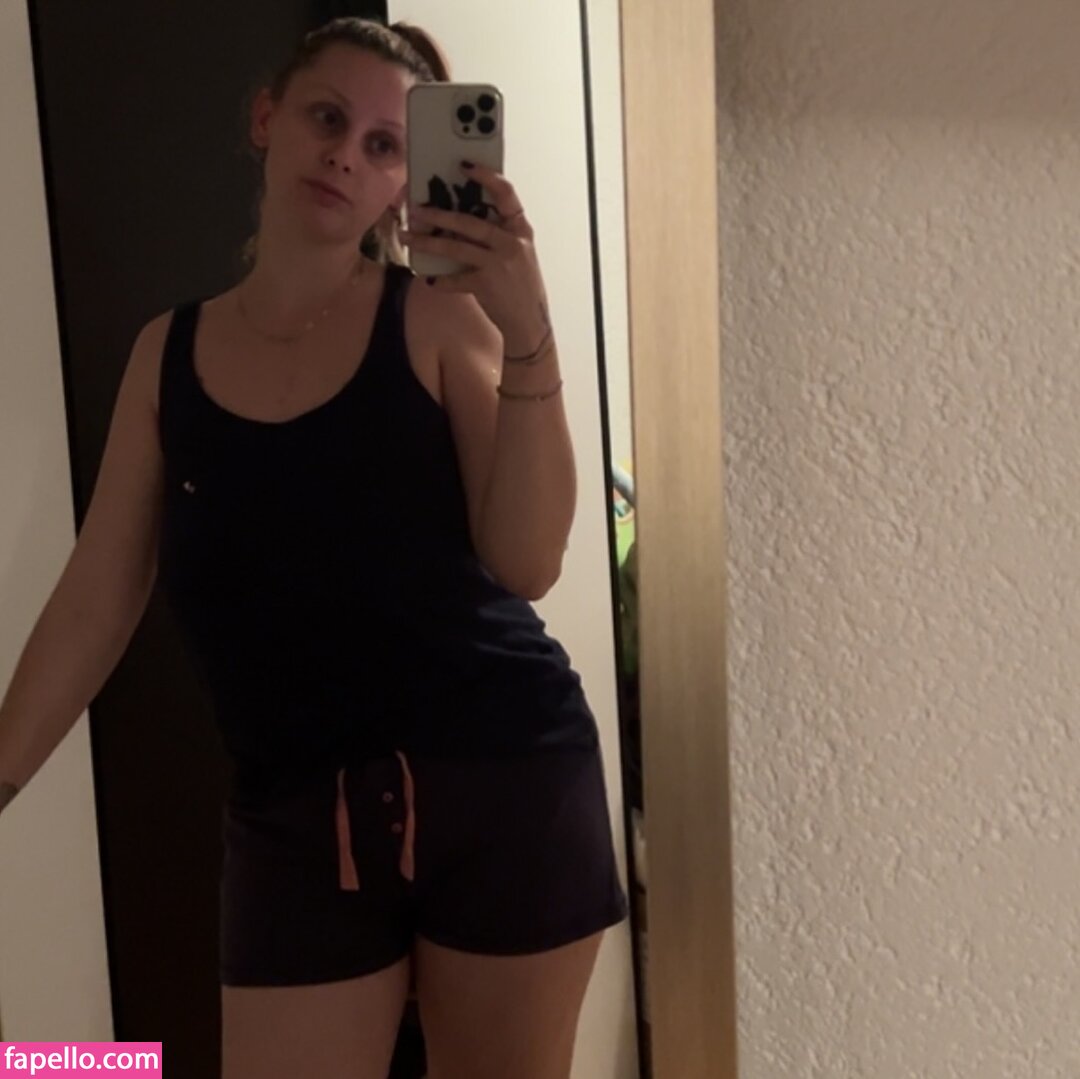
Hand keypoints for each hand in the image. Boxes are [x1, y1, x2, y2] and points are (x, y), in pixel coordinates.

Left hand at [400, 162, 550, 354]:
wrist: (529, 322)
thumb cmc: (521, 284)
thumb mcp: (518, 253)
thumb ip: (497, 235)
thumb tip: (458, 220)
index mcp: (520, 229)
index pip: (506, 194)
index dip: (486, 177)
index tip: (465, 165)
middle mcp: (511, 243)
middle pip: (469, 222)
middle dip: (439, 215)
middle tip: (416, 209)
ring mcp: (498, 264)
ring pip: (456, 247)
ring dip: (428, 242)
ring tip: (408, 237)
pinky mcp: (485, 285)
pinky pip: (454, 278)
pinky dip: (440, 279)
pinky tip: (428, 278)